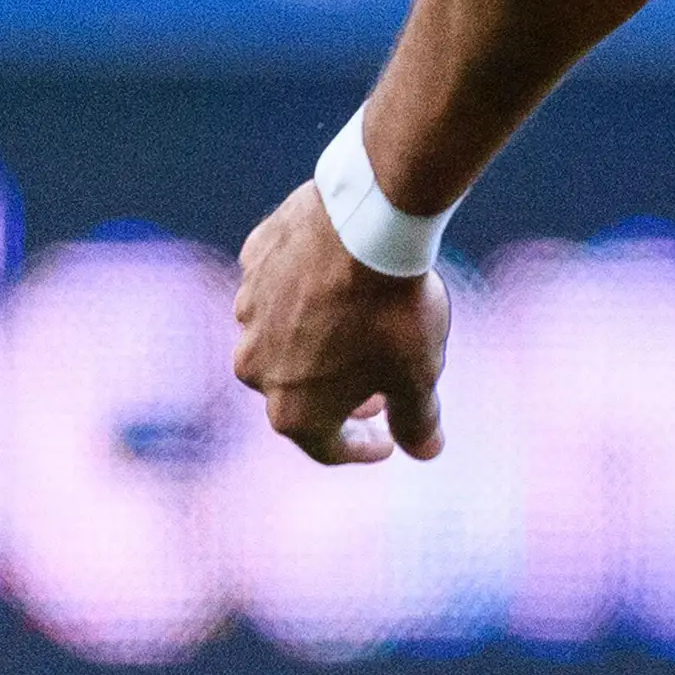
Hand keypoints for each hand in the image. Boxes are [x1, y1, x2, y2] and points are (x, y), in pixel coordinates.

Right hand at [231, 182, 444, 462]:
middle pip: (297, 394)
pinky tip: (337, 281)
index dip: (362, 448)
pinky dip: (303, 292)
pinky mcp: (253, 262)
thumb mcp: (417, 375)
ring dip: (316, 342)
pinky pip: (277, 286)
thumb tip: (426, 452)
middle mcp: (255, 368)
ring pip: (282, 338)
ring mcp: (248, 312)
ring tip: (357, 329)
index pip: (328, 447)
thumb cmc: (391, 310)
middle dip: (337, 398)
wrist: (368, 223)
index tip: (387, 442)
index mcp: (292, 410)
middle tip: (375, 390)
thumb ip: (417, 420)